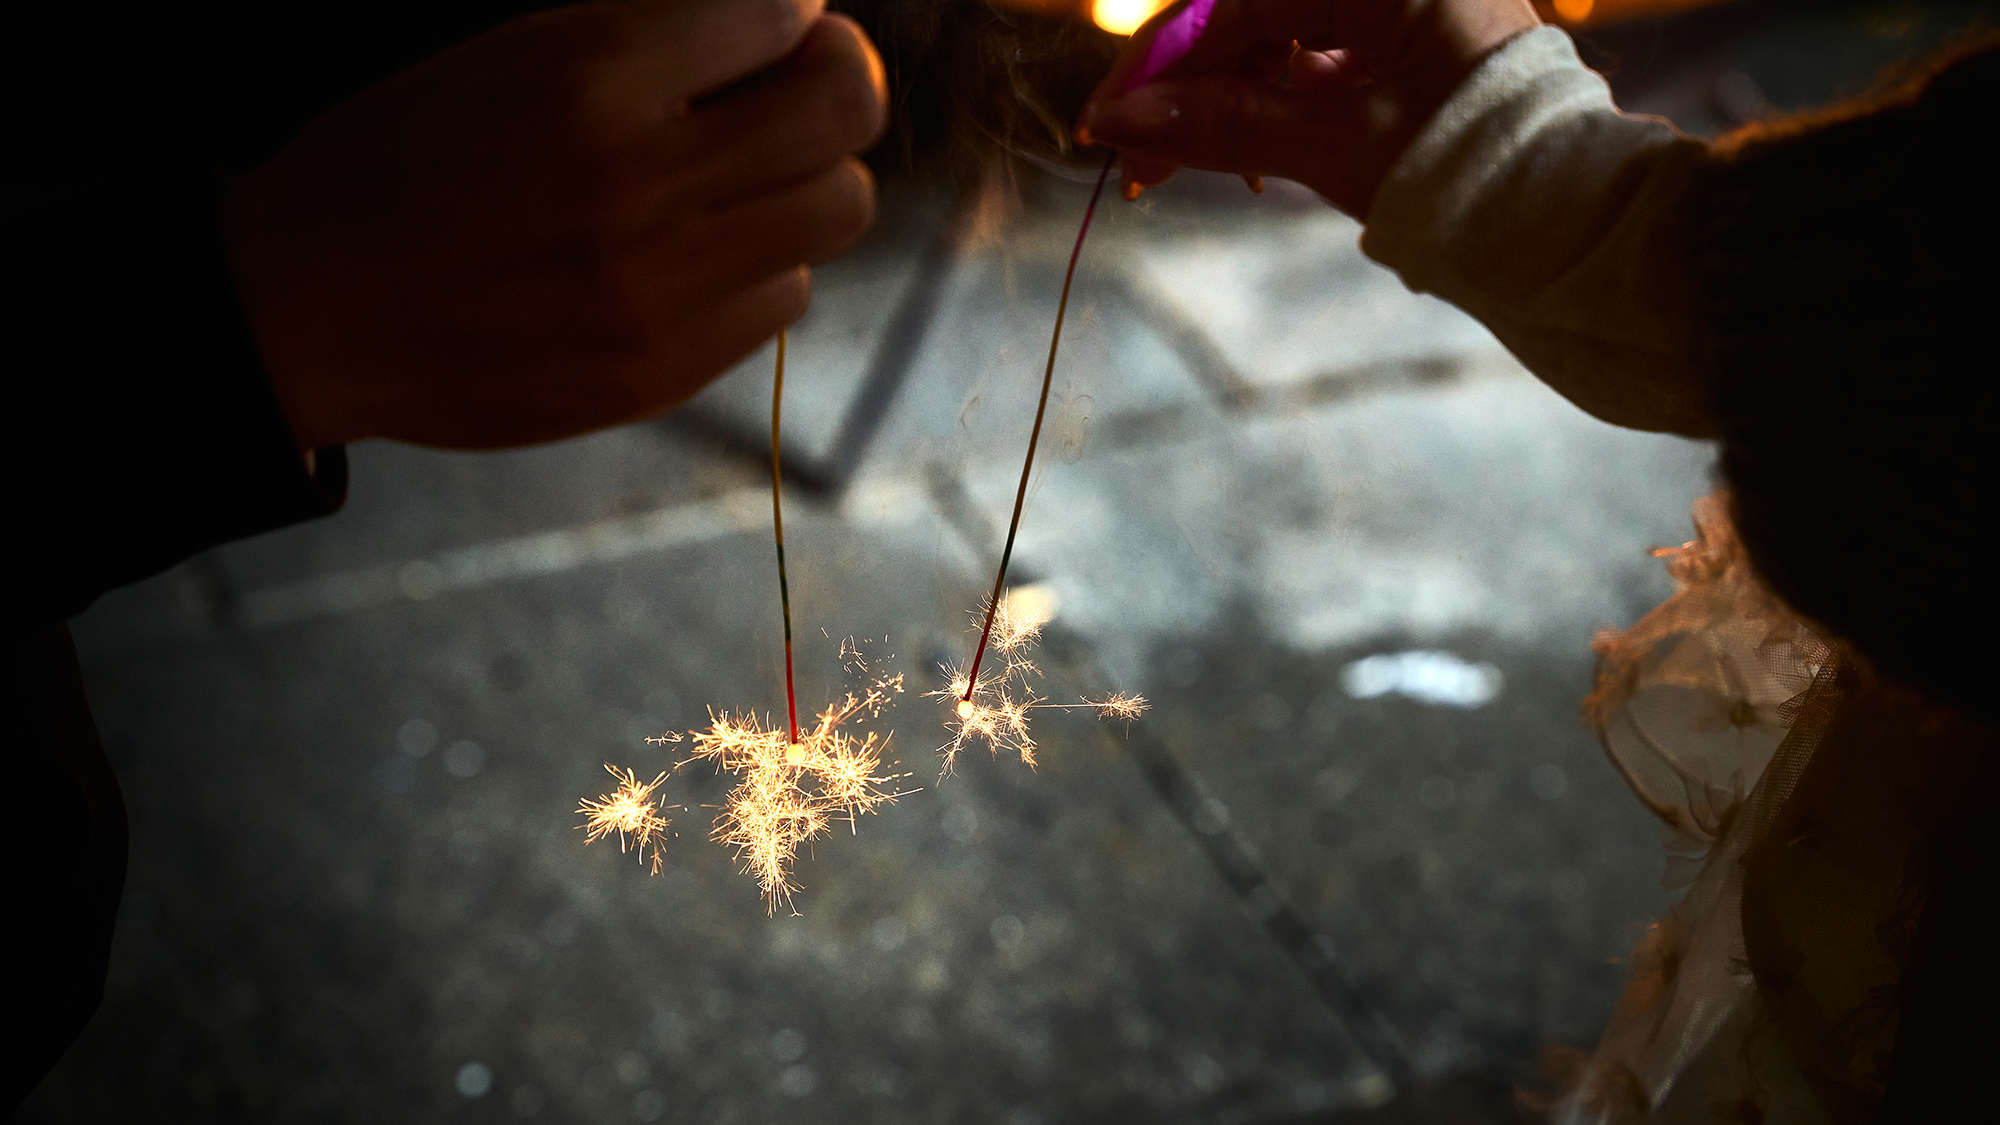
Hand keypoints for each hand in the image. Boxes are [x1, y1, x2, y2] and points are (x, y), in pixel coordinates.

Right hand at [228, 0, 887, 450]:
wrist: (307, 311)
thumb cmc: (402, 162)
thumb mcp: (511, 57)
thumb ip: (651, 38)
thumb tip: (785, 20)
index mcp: (591, 77)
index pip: (780, 12)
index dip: (790, 12)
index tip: (771, 27)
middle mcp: (640, 181)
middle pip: (846, 111)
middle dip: (837, 83)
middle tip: (798, 86)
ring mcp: (658, 287)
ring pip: (838, 210)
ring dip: (809, 179)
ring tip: (746, 178)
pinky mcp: (662, 368)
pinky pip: (784, 297)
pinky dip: (759, 265)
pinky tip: (694, 256)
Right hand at [1078, 0, 1538, 214]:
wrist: (1564, 225)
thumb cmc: (1468, 173)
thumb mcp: (1332, 146)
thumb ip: (1222, 125)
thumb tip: (1121, 124)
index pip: (1237, 0)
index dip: (1162, 63)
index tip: (1108, 116)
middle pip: (1252, 13)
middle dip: (1189, 87)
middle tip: (1137, 159)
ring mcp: (1401, 5)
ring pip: (1277, 35)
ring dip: (1226, 99)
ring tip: (1187, 170)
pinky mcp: (1406, 40)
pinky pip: (1315, 55)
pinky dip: (1274, 102)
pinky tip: (1247, 157)